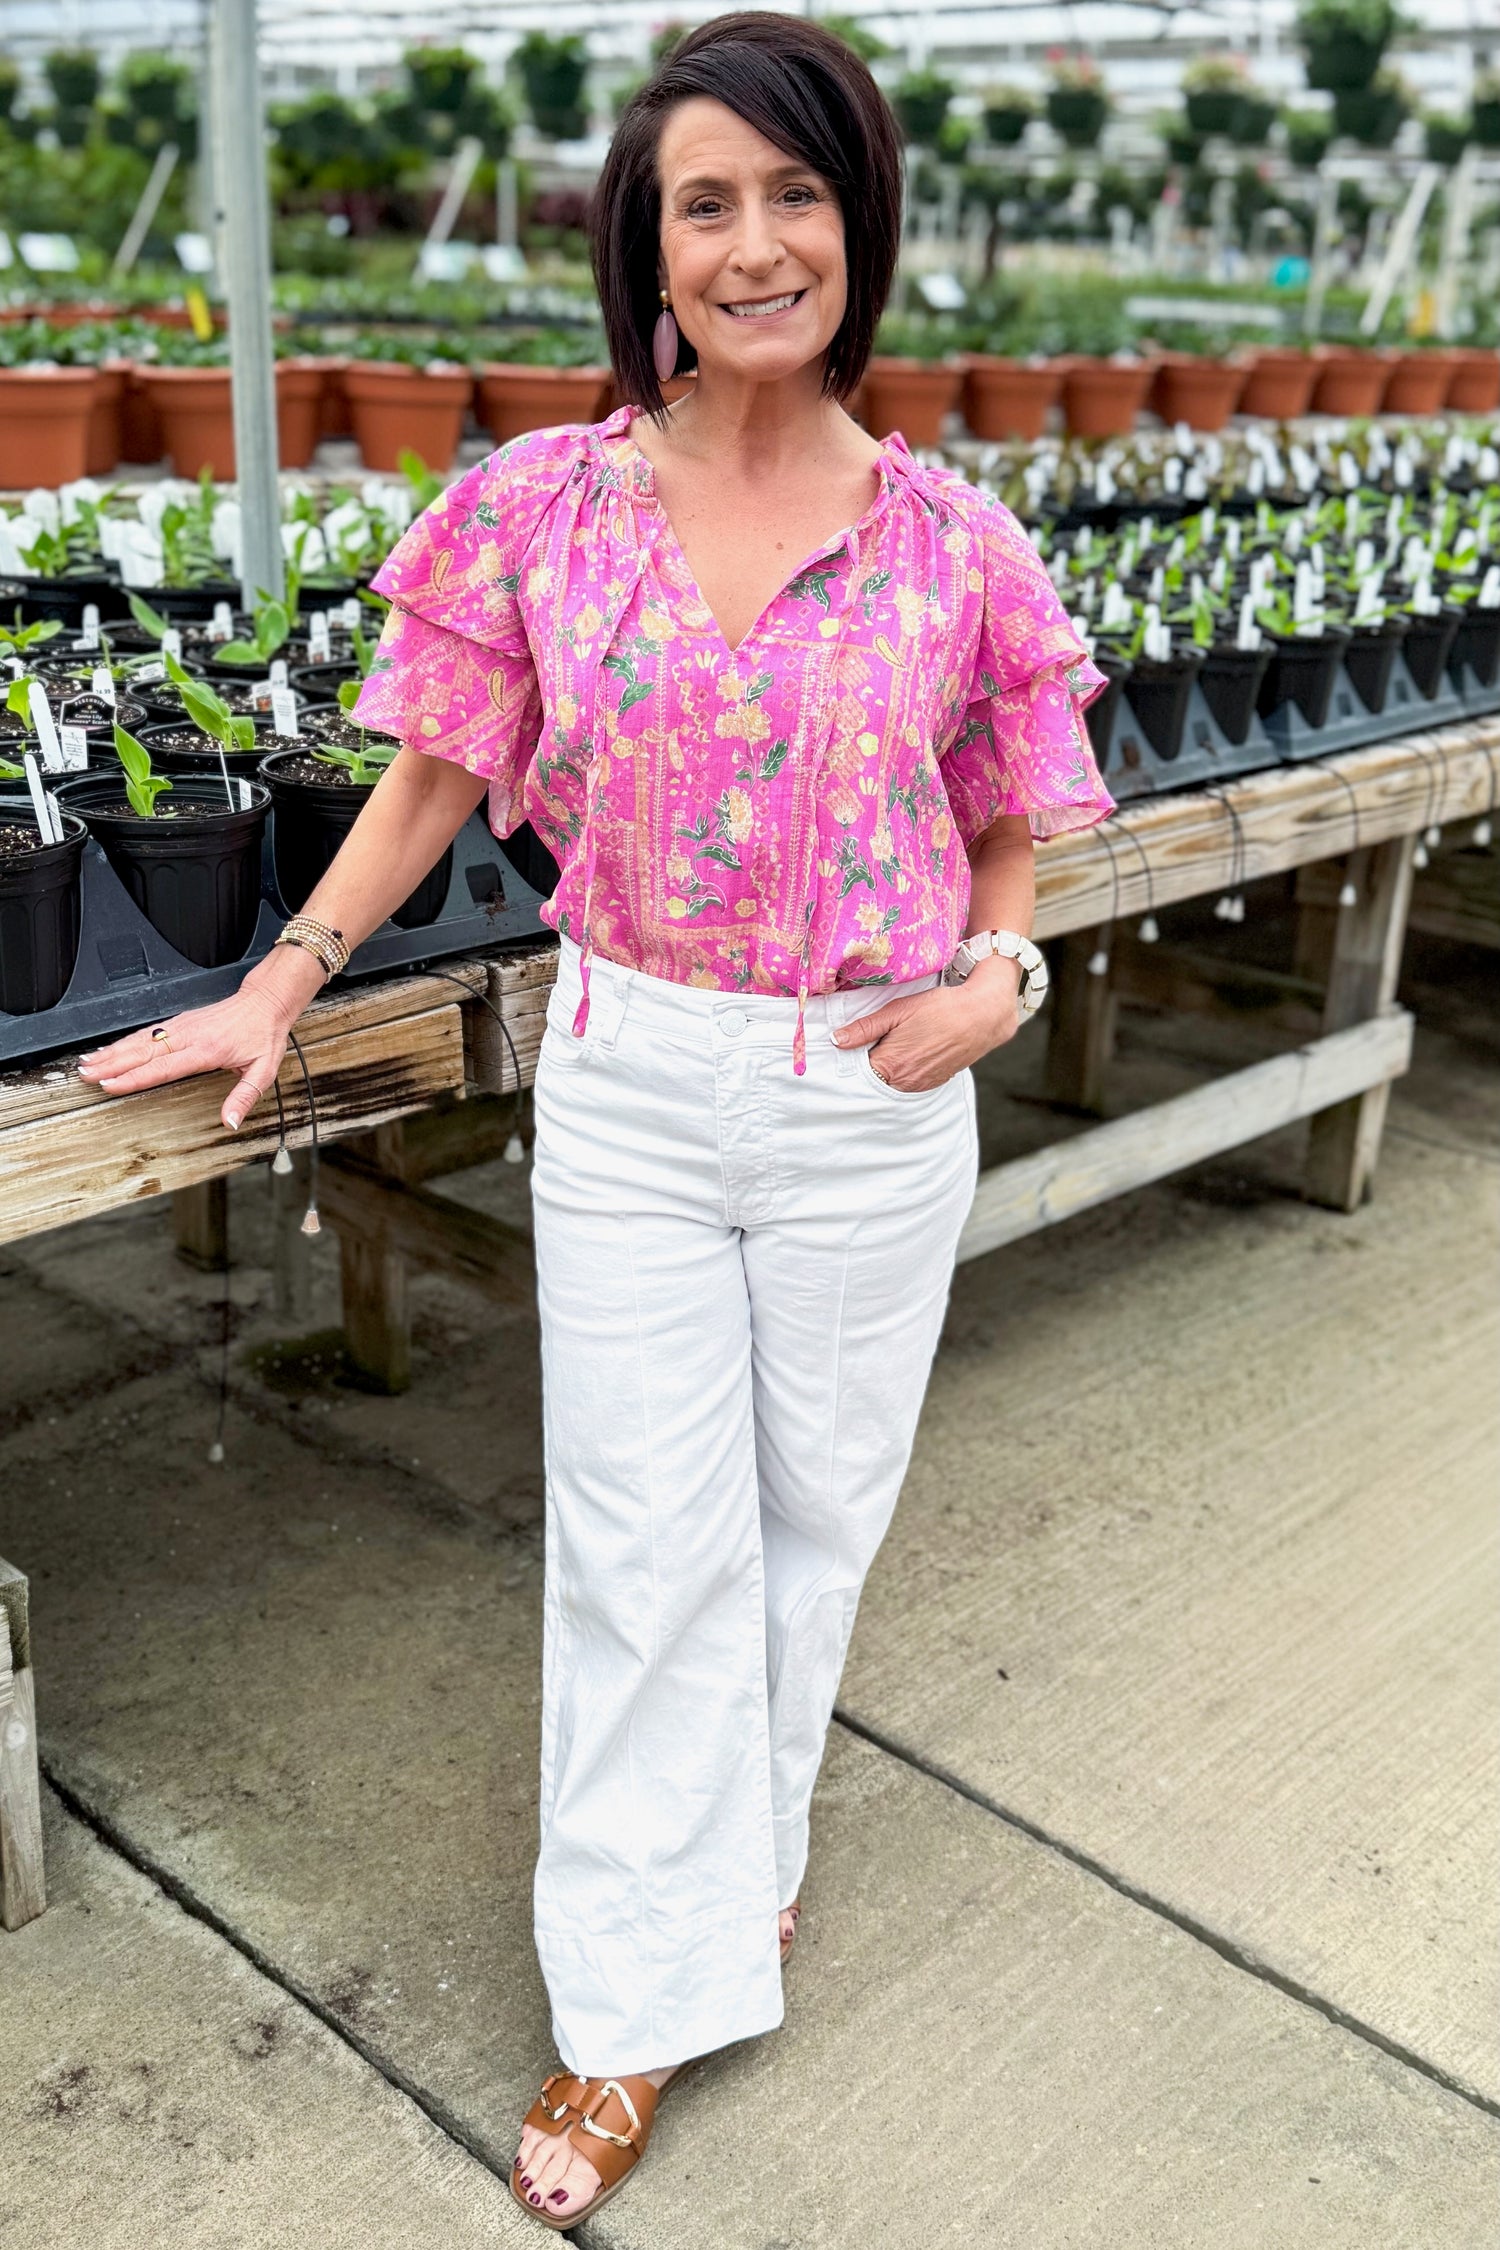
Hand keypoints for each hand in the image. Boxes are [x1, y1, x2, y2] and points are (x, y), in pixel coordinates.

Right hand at [79, 979, 301, 1133]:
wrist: (265, 1002)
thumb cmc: (263, 1035)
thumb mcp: (263, 1070)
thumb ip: (244, 1096)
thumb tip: (230, 1121)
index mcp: (205, 1050)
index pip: (163, 1067)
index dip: (134, 1077)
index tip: (111, 1085)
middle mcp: (188, 1036)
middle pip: (142, 1052)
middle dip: (111, 1064)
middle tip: (86, 1075)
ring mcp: (181, 1026)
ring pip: (140, 1040)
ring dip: (112, 1052)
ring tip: (88, 1064)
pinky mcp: (180, 1022)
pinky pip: (147, 1033)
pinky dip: (124, 1042)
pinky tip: (110, 1050)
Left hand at [832, 963, 1020, 1091]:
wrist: (982, 1016)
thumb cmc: (939, 1008)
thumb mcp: (898, 1011)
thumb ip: (865, 1028)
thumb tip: (837, 1040)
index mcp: (890, 1064)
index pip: (857, 1072)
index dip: (851, 1058)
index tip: (849, 1046)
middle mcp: (904, 1082)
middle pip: (873, 1079)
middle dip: (868, 1063)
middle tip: (872, 1042)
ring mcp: (920, 1085)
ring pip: (891, 1082)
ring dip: (887, 1068)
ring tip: (894, 1044)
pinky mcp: (934, 1083)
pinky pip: (909, 1082)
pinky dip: (904, 1071)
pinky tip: (910, 1051)